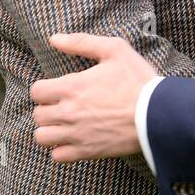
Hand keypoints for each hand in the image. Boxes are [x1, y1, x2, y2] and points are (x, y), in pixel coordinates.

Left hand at [31, 33, 155, 161]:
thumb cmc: (138, 81)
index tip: (58, 90)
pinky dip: (61, 150)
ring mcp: (76, 134)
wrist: (158, 114)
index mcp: (72, 87)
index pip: (36, 91)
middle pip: (38, 114)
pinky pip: (57, 156)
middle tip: (64, 106)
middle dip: (47, 109)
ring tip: (64, 125)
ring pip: (42, 137)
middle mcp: (68, 112)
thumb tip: (54, 38)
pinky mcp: (87, 151)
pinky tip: (74, 140)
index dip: (45, 89)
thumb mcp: (115, 50)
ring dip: (50, 130)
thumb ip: (81, 42)